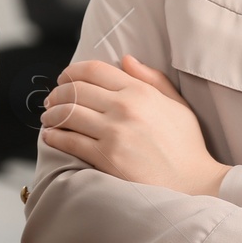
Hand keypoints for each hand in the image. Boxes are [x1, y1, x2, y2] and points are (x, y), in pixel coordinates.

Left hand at [39, 54, 230, 197]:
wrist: (193, 182)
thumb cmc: (186, 146)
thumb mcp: (177, 104)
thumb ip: (152, 78)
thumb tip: (126, 60)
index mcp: (140, 91)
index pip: (94, 70)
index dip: (72, 72)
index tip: (64, 78)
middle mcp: (125, 107)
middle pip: (76, 90)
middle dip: (58, 93)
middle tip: (51, 99)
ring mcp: (114, 133)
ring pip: (67, 113)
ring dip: (52, 113)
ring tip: (49, 117)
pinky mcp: (105, 158)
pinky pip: (69, 142)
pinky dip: (54, 136)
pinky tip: (51, 136)